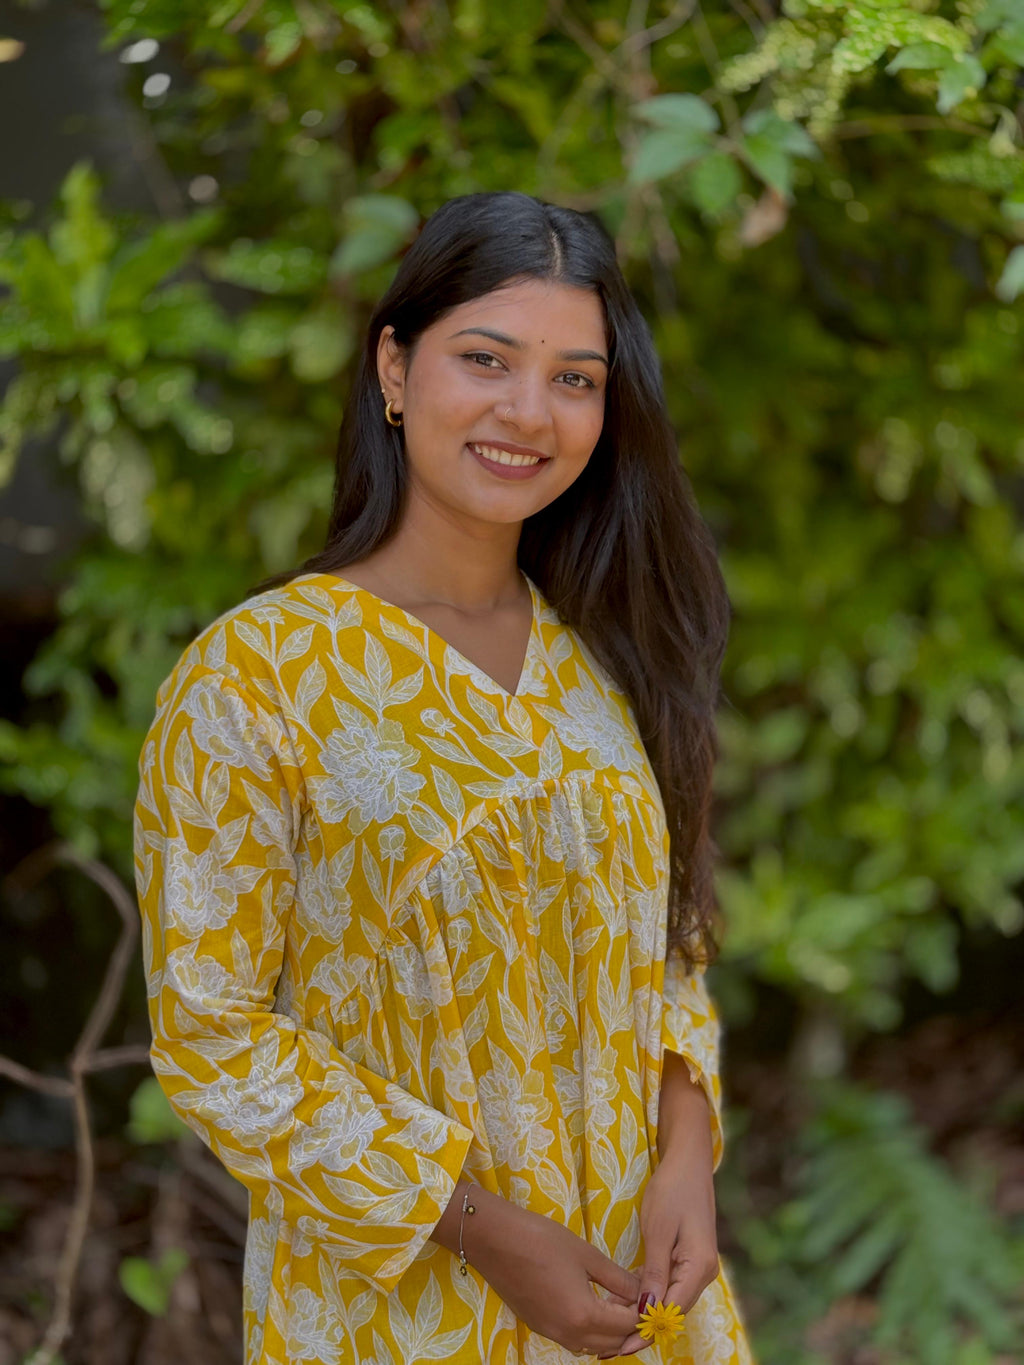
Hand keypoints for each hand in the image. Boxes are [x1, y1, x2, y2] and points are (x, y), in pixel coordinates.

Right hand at [433, 1183, 639, 1356]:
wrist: (494, 1239)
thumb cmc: (541, 1240)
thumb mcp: (585, 1254)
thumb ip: (617, 1278)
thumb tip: (641, 1291)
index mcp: (583, 1316)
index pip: (626, 1326)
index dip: (643, 1313)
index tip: (652, 1294)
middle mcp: (568, 1334)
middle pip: (612, 1343)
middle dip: (630, 1325)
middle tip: (638, 1298)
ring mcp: (551, 1333)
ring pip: (593, 1346)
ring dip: (610, 1331)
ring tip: (618, 1301)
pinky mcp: (539, 1327)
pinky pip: (574, 1340)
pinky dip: (591, 1330)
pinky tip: (594, 1304)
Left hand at [617, 1056, 719, 1355]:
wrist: (687, 1162)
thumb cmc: (672, 1190)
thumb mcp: (658, 1230)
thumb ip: (654, 1272)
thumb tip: (646, 1310)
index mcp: (699, 1268)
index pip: (671, 1312)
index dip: (646, 1332)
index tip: (620, 1349)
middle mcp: (703, 1274)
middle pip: (672, 1312)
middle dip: (642, 1330)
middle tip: (609, 1348)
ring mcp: (697, 1267)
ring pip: (670, 1301)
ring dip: (644, 1317)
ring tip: (612, 1335)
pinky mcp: (687, 1260)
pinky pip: (669, 1287)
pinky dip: (648, 1299)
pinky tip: (626, 1307)